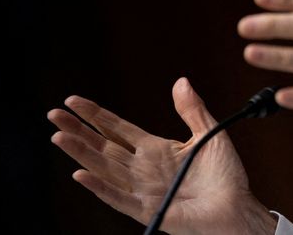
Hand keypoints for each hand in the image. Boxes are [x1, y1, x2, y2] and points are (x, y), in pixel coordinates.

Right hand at [47, 78, 276, 234]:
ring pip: (104, 169)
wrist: (238, 206)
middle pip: (103, 146)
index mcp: (156, 150)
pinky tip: (81, 175)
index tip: (73, 101)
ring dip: (81, 153)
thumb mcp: (209, 134)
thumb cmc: (226, 174)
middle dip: (79, 130)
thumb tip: (180, 81)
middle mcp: (143, 168)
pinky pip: (118, 198)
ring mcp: (143, 190)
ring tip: (59, 136)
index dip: (96, 115)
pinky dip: (100, 187)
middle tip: (54, 114)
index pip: (118, 129)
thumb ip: (192, 109)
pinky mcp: (148, 210)